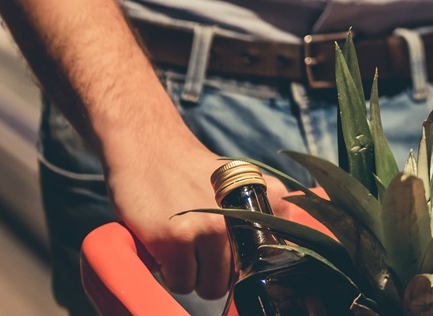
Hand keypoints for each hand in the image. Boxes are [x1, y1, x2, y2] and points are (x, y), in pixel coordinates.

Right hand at [105, 131, 300, 298]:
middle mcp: (239, 217)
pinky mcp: (175, 239)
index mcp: (261, 204)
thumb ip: (267, 204)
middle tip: (196, 248)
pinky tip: (164, 248)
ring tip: (180, 247)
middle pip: (232, 280)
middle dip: (212, 273)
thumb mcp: (241, 179)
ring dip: (191, 276)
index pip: (267, 260)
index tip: (229, 255)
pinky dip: (170, 274)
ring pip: (207, 287)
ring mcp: (207, 228)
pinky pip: (180, 282)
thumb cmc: (192, 170)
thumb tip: (282, 238)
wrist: (150, 145)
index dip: (244, 265)